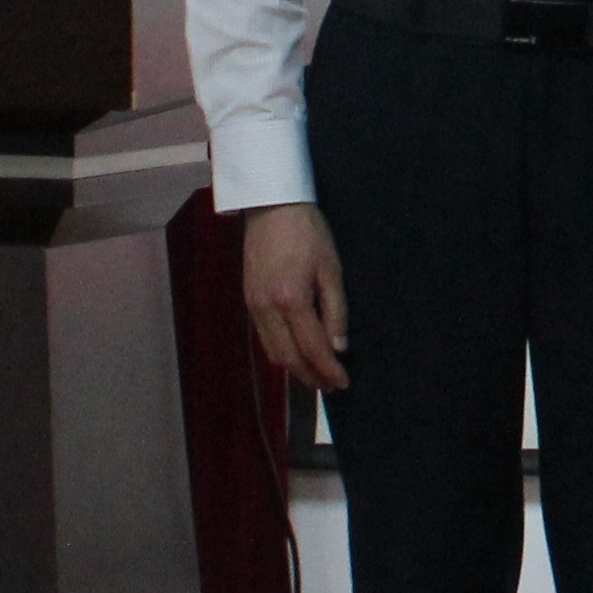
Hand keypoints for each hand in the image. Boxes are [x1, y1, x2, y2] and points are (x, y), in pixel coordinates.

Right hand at [242, 203, 348, 393]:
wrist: (272, 205)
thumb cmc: (308, 231)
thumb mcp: (332, 268)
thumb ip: (336, 310)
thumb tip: (339, 347)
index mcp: (291, 300)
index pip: (312, 349)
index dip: (329, 370)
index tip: (344, 383)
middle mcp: (267, 309)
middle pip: (289, 358)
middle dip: (311, 377)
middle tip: (331, 386)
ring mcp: (254, 305)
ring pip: (273, 352)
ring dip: (295, 368)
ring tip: (316, 375)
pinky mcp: (248, 299)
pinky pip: (263, 337)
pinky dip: (280, 352)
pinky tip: (296, 353)